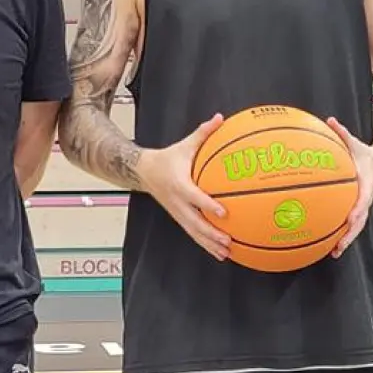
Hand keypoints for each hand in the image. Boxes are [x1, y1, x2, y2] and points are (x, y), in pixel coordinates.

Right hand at [137, 113, 232, 261]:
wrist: (144, 172)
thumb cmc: (168, 158)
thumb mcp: (184, 145)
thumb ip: (203, 133)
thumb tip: (220, 118)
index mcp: (179, 184)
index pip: (194, 197)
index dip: (208, 205)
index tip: (223, 212)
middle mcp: (177, 202)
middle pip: (194, 222)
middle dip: (210, 233)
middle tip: (228, 240)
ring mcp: (176, 212)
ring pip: (193, 232)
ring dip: (209, 244)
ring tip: (226, 253)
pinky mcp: (178, 217)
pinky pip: (192, 233)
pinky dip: (205, 244)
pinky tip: (219, 252)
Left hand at [325, 116, 372, 256]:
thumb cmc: (364, 153)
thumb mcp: (355, 143)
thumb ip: (342, 133)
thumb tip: (330, 120)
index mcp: (366, 186)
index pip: (362, 201)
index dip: (356, 211)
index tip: (348, 221)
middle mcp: (364, 199)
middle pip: (358, 222)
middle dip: (349, 236)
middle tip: (338, 248)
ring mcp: (361, 206)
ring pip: (355, 227)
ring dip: (345, 240)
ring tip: (332, 253)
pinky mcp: (356, 208)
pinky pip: (348, 223)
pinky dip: (339, 232)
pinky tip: (325, 242)